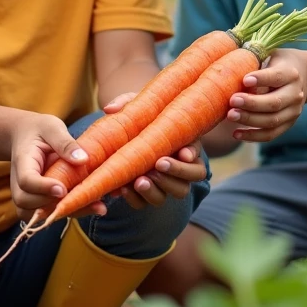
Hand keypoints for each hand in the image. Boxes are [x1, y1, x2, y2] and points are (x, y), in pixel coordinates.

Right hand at [10, 114, 105, 223]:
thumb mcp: (52, 128)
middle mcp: (19, 183)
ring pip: (37, 214)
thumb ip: (65, 143)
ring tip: (97, 207)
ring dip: (67, 213)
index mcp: (23, 162)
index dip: (43, 188)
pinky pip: (50, 213)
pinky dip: (70, 212)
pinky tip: (94, 206)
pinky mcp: (39, 201)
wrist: (25, 136)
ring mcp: (27, 195)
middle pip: (27, 202)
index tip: (62, 189)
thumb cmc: (39, 130)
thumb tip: (83, 159)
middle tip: (87, 199)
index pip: (27, 181)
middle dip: (55, 206)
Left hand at [103, 91, 207, 209]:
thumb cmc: (138, 117)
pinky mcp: (148, 195)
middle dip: (177, 171)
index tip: (183, 152)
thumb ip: (126, 103)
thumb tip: (109, 109)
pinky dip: (135, 198)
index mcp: (186, 142)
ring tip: (140, 181)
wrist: (122, 140)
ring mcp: (168, 182)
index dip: (192, 153)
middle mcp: (183, 165)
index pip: (197, 151)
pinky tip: (123, 188)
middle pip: (193, 176)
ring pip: (175, 193)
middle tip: (158, 164)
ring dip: (158, 189)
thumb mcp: (135, 106)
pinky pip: (147, 203)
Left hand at [227, 48, 306, 142]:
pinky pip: (271, 134)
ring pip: (272, 121)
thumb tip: (228, 66)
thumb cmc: (277, 62)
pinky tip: (236, 134)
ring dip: (250, 120)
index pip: (277, 77)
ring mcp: (293, 111)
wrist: (303, 75)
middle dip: (252, 104)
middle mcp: (295, 94)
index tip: (244, 80)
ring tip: (230, 115)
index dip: (261, 79)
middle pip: (274, 103)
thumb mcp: (270, 54)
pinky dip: (253, 136)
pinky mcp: (288, 124)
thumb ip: (254, 60)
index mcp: (291, 73)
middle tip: (232, 100)